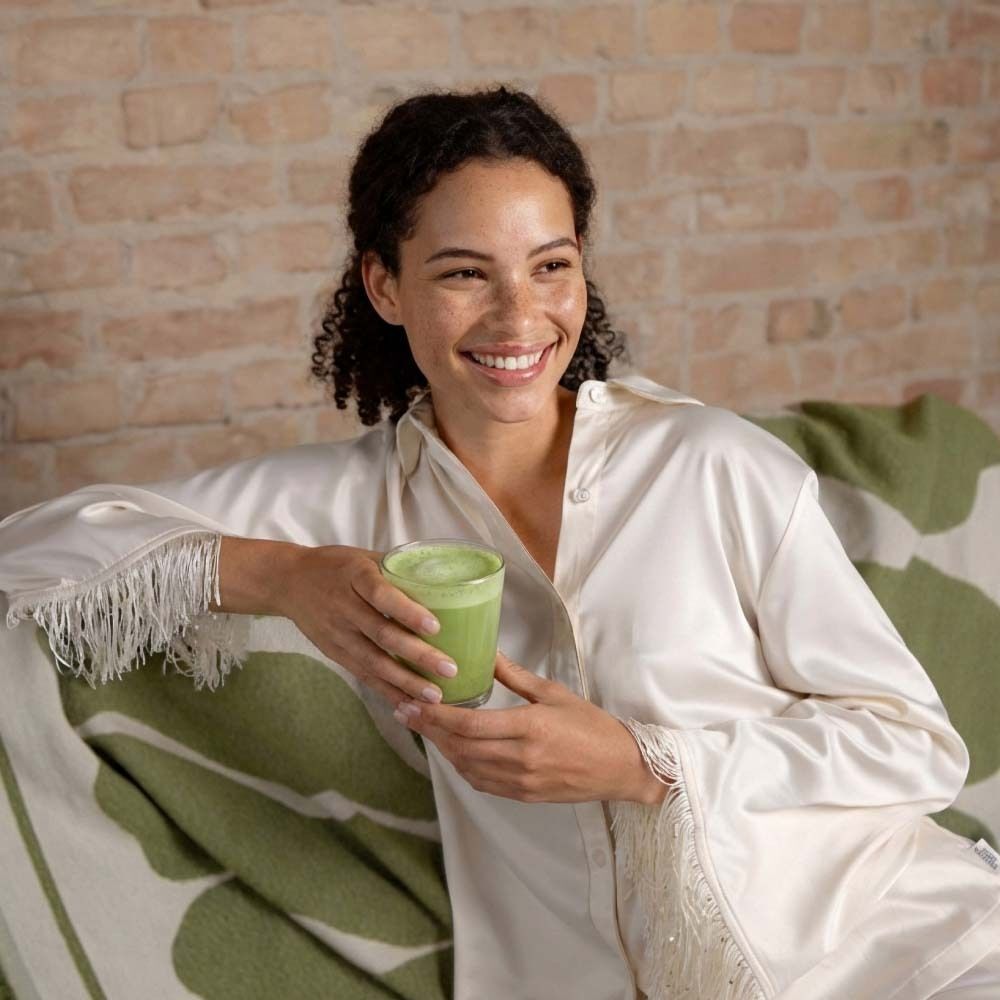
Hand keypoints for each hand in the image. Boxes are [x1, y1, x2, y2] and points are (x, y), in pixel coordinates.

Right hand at [270, 544, 458, 710]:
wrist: (288, 581)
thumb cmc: (335, 565)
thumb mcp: (364, 557)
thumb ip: (398, 569)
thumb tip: (441, 580)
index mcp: (355, 576)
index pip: (382, 596)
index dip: (407, 612)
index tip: (435, 627)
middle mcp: (345, 607)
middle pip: (382, 635)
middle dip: (417, 655)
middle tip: (449, 669)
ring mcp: (338, 633)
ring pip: (373, 661)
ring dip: (405, 681)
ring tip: (434, 695)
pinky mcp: (335, 653)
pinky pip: (363, 674)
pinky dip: (385, 690)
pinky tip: (407, 703)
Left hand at [394, 649, 667, 804]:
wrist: (622, 767)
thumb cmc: (592, 726)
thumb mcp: (554, 693)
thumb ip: (515, 676)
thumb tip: (488, 653)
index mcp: (530, 727)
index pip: (470, 724)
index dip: (436, 716)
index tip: (412, 702)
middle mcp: (521, 757)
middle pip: (460, 746)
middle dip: (429, 730)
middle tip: (405, 712)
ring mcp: (521, 781)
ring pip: (466, 767)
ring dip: (442, 748)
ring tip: (424, 728)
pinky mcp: (523, 795)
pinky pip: (482, 782)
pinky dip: (461, 766)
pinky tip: (452, 751)